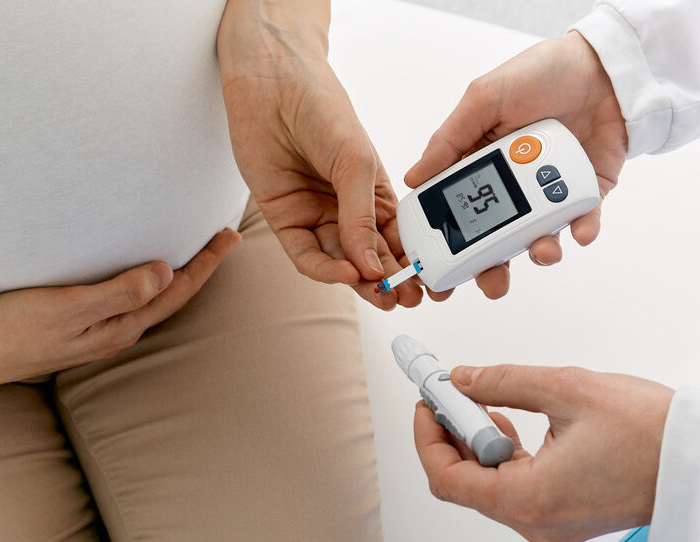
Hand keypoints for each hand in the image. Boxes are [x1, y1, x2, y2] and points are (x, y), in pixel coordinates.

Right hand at [0, 229, 240, 388]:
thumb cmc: (13, 326)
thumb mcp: (67, 307)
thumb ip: (118, 292)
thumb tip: (166, 274)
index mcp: (120, 326)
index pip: (176, 292)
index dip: (205, 264)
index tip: (229, 236)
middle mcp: (115, 332)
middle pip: (171, 297)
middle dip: (200, 268)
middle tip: (223, 237)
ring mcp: (97, 333)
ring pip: (151, 302)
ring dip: (176, 277)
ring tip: (193, 253)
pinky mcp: (78, 327)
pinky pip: (128, 302)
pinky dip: (145, 284)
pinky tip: (139, 275)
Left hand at [218, 5, 421, 309]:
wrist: (272, 85)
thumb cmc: (322, 107)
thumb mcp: (357, 162)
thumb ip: (363, 216)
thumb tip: (371, 265)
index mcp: (375, 192)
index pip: (398, 238)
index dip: (411, 263)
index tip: (426, 283)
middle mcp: (346, 208)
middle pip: (370, 256)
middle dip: (388, 280)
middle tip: (405, 299)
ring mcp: (316, 214)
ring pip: (340, 260)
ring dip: (359, 281)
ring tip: (380, 295)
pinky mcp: (285, 217)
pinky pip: (305, 253)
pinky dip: (324, 267)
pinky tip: (344, 272)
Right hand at [405, 32, 627, 301]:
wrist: (606, 68)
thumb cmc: (540, 74)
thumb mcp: (485, 99)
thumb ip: (450, 139)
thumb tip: (412, 177)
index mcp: (479, 164)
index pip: (457, 211)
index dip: (448, 242)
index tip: (439, 268)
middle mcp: (511, 185)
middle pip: (495, 238)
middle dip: (491, 267)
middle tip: (490, 283)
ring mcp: (548, 192)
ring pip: (538, 237)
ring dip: (539, 252)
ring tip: (543, 251)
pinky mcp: (585, 194)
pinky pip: (582, 222)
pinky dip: (582, 231)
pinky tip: (580, 232)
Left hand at [413, 364, 673, 541]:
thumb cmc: (649, 432)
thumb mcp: (565, 388)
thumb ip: (502, 382)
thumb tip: (462, 379)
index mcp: (527, 498)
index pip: (446, 478)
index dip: (429, 436)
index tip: (428, 403)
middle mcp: (535, 521)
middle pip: (464, 483)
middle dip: (452, 434)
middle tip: (450, 394)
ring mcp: (550, 522)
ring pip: (488, 486)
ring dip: (477, 442)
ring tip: (483, 402)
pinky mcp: (565, 515)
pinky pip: (515, 489)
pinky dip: (503, 456)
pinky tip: (509, 423)